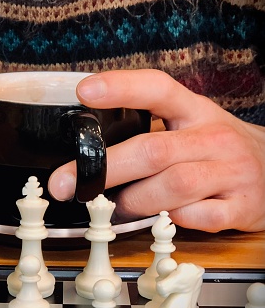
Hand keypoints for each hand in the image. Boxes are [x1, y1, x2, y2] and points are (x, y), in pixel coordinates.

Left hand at [48, 70, 264, 231]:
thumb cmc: (216, 149)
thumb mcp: (190, 126)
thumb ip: (151, 133)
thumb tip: (93, 152)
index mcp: (195, 112)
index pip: (158, 89)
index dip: (121, 87)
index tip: (84, 92)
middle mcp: (212, 138)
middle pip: (153, 150)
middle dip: (104, 169)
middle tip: (65, 183)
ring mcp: (230, 172)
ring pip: (173, 186)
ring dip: (135, 201)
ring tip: (116, 207)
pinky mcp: (241, 205)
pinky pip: (200, 216)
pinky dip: (175, 220)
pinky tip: (166, 218)